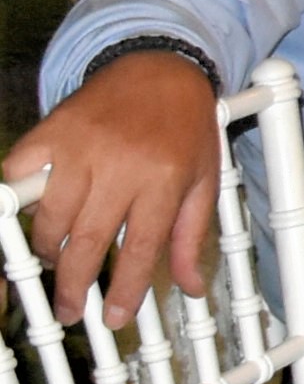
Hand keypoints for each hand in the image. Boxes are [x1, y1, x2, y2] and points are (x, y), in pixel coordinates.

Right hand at [3, 51, 219, 324]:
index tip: (112, 317)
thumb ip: (192, 235)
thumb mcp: (204, 178)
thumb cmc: (185, 125)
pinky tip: (33, 211)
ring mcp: (83, 146)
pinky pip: (21, 174)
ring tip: (57, 258)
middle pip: (89, 239)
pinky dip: (20, 197)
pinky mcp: (54, 130)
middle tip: (70, 308)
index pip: (142, 247)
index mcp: (166, 177)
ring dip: (48, 247)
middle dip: (74, 283)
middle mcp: (123, 164)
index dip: (124, 289)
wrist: (162, 66)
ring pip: (50, 216)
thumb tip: (193, 286)